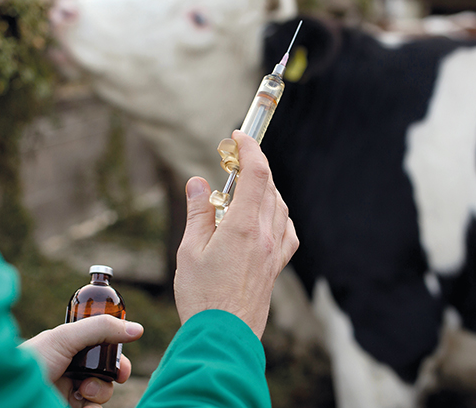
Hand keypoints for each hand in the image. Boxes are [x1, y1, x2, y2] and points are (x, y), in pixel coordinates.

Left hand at [20, 315, 143, 406]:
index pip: (101, 348)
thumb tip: (138, 329)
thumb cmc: (30, 363)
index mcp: (68, 348)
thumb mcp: (65, 338)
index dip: (115, 352)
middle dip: (115, 373)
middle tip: (119, 375)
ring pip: (103, 392)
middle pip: (107, 371)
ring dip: (100, 391)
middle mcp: (70, 370)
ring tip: (84, 391)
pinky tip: (82, 406)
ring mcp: (69, 392)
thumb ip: (101, 328)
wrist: (9, 396)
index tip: (122, 356)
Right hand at [174, 130, 299, 338]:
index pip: (256, 174)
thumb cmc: (202, 297)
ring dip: (264, 189)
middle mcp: (266, 235)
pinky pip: (286, 231)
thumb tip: (197, 182)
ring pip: (279, 206)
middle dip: (253, 167)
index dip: (250, 148)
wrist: (224, 337)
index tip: (238, 137)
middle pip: (268, 187)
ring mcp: (274, 252)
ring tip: (241, 189)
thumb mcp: (189, 250)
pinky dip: (277, 215)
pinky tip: (264, 219)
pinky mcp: (276, 267)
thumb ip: (198, 212)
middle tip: (232, 160)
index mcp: (244, 227)